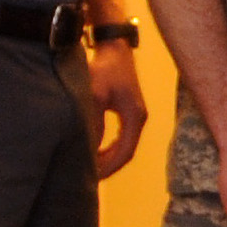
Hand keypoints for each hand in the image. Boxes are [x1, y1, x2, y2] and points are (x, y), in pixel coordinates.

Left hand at [87, 39, 146, 178]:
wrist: (113, 48)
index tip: (93, 177)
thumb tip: (89, 147)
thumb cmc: (104, 69)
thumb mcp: (95, 95)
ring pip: (124, 146)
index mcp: (134, 117)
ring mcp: (135, 115)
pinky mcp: (128, 110)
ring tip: (90, 168)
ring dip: (108, 158)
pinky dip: (109, 147)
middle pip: (126, 153)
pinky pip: (121, 137)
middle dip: (108, 167)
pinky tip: (95, 151)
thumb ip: (93, 122)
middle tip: (88, 178)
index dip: (109, 167)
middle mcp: (138, 118)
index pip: (125, 153)